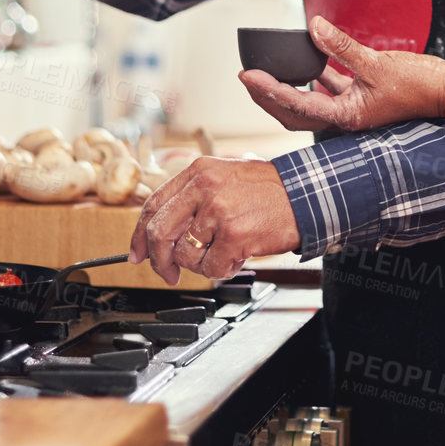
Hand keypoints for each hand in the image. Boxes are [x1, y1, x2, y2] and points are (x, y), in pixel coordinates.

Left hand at [129, 158, 301, 283]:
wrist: (307, 194)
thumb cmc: (269, 190)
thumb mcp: (225, 178)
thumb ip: (193, 198)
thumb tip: (161, 233)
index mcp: (198, 172)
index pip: (154, 205)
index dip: (139, 235)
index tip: (137, 254)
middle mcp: (204, 188)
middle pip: (159, 233)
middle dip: (159, 260)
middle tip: (168, 273)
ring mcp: (218, 212)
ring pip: (185, 254)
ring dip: (201, 264)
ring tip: (223, 253)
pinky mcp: (234, 235)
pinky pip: (212, 267)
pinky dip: (223, 269)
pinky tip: (238, 256)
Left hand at [239, 16, 444, 133]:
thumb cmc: (418, 84)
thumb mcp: (376, 62)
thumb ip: (341, 46)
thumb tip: (314, 27)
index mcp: (347, 116)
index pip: (297, 104)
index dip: (268, 90)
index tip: (247, 76)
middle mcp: (346, 117)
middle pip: (295, 112)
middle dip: (268, 97)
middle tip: (248, 78)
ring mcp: (353, 109)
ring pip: (310, 102)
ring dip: (288, 89)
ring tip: (268, 72)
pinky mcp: (362, 98)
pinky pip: (330, 89)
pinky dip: (315, 78)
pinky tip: (308, 63)